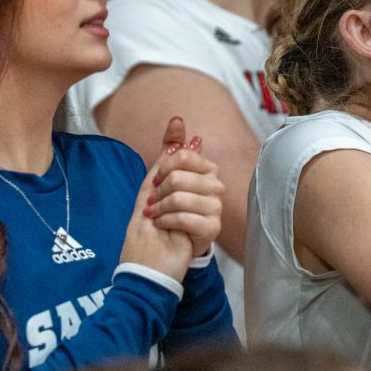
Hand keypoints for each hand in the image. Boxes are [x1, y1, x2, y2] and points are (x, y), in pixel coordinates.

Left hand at [120, 117, 223, 279]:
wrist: (155, 250)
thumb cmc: (158, 214)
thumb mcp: (158, 177)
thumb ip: (170, 148)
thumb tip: (177, 120)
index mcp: (204, 171)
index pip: (186, 155)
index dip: (164, 168)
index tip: (156, 182)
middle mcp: (214, 187)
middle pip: (181, 176)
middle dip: (160, 191)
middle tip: (155, 204)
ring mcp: (215, 208)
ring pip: (182, 197)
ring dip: (161, 209)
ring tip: (157, 217)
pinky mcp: (213, 228)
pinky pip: (187, 218)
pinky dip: (167, 222)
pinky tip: (163, 227)